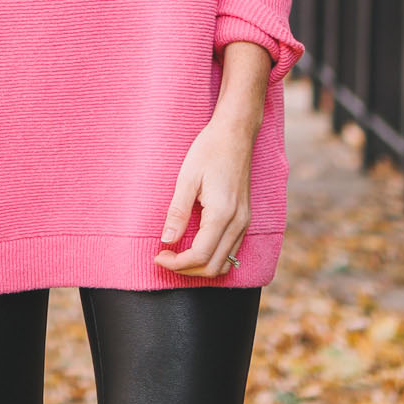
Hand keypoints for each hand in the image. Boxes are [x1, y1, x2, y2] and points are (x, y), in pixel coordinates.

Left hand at [155, 43, 271, 277]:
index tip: (158, 256)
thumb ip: (177, 212)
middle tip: (164, 258)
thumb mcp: (187, 178)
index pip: (200, 255)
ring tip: (177, 256)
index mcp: (223, 214)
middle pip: (214, 267)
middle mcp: (238, 223)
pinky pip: (231, 250)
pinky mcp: (245, 218)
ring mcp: (245, 222)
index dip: (177, 263)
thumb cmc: (209, 150)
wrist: (236, 133)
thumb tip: (166, 240)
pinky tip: (194, 247)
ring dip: (200, 267)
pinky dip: (212, 258)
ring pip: (225, 263)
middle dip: (186, 270)